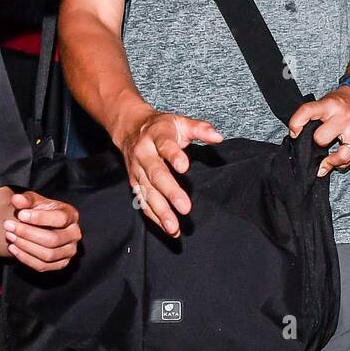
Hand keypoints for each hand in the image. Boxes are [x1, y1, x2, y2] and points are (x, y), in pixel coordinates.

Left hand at [4, 191, 81, 271]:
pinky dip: (25, 258)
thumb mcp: (35, 202)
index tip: (20, 214)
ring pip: (47, 255)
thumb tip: (16, 199)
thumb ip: (27, 200)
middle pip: (53, 240)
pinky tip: (12, 248)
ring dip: (25, 246)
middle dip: (27, 233)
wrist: (42, 227)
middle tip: (9, 226)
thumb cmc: (40, 212)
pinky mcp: (60, 264)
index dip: (39, 218)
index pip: (60, 219)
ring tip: (10, 236)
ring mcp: (69, 251)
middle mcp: (74, 235)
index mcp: (72, 216)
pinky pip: (42, 266)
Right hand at [118, 110, 223, 236]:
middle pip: (156, 174)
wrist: (131, 128)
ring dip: (161, 211)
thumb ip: (200, 129)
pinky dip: (154, 217)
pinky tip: (168, 228)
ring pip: (147, 193)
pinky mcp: (135, 184)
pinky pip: (143, 202)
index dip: (173, 156)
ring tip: (174, 226)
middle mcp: (144, 154)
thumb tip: (218, 137)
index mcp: (156, 135)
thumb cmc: (161, 127)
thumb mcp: (181, 122)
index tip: (184, 167)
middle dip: (170, 192)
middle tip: (185, 207)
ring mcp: (137, 171)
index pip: (165, 145)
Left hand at [289, 86, 349, 177]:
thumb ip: (311, 115)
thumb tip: (296, 134)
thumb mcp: (325, 101)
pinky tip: (337, 161)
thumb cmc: (342, 101)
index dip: (295, 124)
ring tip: (324, 165)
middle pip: (321, 139)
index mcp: (330, 105)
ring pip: (342, 155)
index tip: (294, 133)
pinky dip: (342, 163)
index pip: (306, 112)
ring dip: (331, 162)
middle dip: (317, 141)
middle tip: (318, 140)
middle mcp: (344, 117)